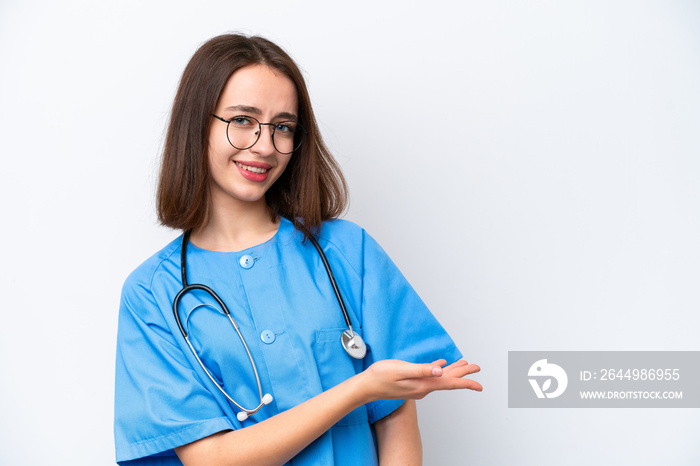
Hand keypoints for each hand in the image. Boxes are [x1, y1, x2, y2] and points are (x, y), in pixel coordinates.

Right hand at [359, 359, 481, 401]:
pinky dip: (439, 370)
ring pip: (440, 378)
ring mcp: (417, 386)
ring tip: (464, 364)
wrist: (366, 387)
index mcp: (423, 384)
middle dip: (463, 373)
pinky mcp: (412, 383)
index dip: (465, 382)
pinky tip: (441, 365)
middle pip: (448, 380)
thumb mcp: (401, 369)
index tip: (479, 385)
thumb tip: (440, 370)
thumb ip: (421, 369)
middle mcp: (423, 387)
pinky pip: (431, 376)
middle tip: (476, 367)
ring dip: (453, 370)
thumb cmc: (380, 376)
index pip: (449, 383)